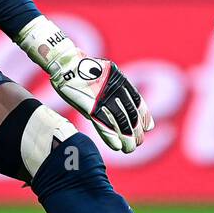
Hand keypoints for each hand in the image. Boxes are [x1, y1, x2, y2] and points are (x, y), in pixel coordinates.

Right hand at [17, 16, 153, 152]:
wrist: (66, 63)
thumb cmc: (83, 68)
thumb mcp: (105, 72)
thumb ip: (115, 86)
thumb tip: (125, 98)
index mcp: (120, 81)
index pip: (137, 102)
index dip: (144, 116)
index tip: (148, 127)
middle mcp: (114, 91)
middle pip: (130, 115)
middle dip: (136, 131)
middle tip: (138, 142)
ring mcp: (102, 100)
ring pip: (120, 123)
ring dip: (126, 138)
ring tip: (129, 149)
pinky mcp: (90, 108)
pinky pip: (103, 125)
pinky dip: (111, 137)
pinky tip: (116, 146)